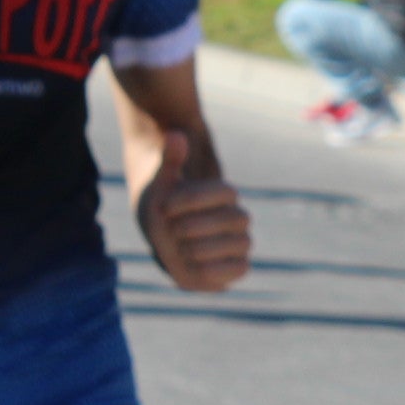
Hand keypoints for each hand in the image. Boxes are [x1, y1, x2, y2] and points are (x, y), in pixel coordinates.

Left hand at [141, 129, 251, 290]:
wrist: (166, 241)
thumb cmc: (165, 209)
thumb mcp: (162, 185)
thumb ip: (170, 160)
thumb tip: (175, 135)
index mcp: (226, 194)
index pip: (224, 192)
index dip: (191, 200)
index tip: (164, 207)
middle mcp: (239, 217)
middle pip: (231, 219)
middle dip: (193, 226)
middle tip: (171, 230)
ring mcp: (241, 243)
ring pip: (238, 244)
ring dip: (201, 248)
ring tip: (179, 249)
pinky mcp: (239, 266)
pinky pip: (238, 269)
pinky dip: (213, 269)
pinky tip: (191, 265)